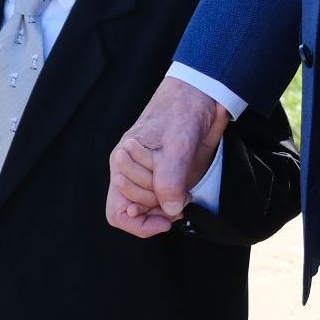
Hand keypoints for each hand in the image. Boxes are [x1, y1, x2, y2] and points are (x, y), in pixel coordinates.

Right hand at [109, 75, 229, 237]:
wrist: (202, 95)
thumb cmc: (181, 111)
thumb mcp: (176, 145)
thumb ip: (169, 179)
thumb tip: (171, 209)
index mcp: (123, 161)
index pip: (118, 212)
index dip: (138, 223)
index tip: (165, 220)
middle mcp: (131, 171)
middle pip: (137, 212)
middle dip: (159, 208)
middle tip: (182, 195)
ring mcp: (149, 175)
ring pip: (150, 210)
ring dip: (169, 206)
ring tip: (185, 192)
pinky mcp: (166, 176)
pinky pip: (164, 202)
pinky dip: (175, 204)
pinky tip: (185, 194)